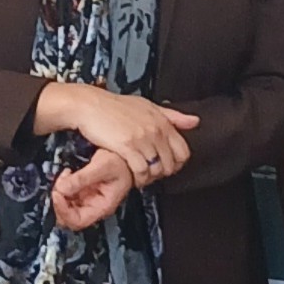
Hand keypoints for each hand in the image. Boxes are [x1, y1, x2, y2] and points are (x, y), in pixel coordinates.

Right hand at [41, 84, 198, 185]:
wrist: (89, 105)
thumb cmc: (114, 106)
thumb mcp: (148, 106)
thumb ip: (173, 116)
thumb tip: (195, 121)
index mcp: (162, 121)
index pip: (183, 151)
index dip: (176, 163)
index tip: (165, 165)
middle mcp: (155, 130)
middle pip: (171, 164)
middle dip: (162, 173)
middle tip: (151, 173)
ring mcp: (142, 139)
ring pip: (157, 169)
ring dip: (149, 177)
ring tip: (140, 176)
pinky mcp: (127, 147)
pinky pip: (140, 170)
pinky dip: (137, 178)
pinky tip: (131, 176)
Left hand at [51, 148, 136, 229]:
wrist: (126, 158)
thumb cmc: (120, 163)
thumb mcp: (102, 166)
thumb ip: (82, 178)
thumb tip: (61, 188)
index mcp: (102, 207)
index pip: (78, 221)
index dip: (63, 211)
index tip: (57, 194)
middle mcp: (93, 207)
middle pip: (68, 218)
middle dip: (59, 202)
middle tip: (59, 184)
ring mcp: (86, 201)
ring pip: (65, 207)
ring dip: (60, 193)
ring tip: (66, 175)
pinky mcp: (82, 193)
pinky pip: (66, 196)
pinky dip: (62, 186)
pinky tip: (68, 173)